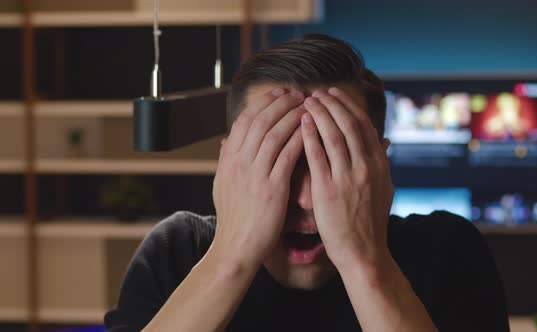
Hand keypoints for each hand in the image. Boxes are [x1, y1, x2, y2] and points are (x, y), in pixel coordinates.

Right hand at [212, 88, 305, 265]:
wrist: (236, 247)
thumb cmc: (234, 219)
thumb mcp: (222, 185)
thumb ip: (226, 161)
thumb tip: (226, 141)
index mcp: (228, 159)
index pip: (245, 120)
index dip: (264, 103)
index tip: (280, 93)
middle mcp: (239, 162)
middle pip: (261, 120)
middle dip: (281, 102)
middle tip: (298, 92)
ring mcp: (254, 174)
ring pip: (275, 133)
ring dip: (293, 115)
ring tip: (308, 105)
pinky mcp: (271, 188)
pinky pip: (287, 154)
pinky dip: (299, 138)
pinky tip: (311, 129)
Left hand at [301, 87, 393, 269]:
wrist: (363, 252)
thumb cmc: (370, 222)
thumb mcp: (384, 189)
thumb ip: (382, 162)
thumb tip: (385, 140)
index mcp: (379, 165)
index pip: (363, 125)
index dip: (348, 106)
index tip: (335, 94)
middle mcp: (366, 167)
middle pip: (348, 124)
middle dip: (332, 103)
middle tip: (317, 91)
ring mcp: (348, 177)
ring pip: (333, 134)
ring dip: (320, 113)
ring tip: (307, 100)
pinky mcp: (329, 190)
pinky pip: (317, 155)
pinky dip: (309, 135)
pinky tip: (300, 122)